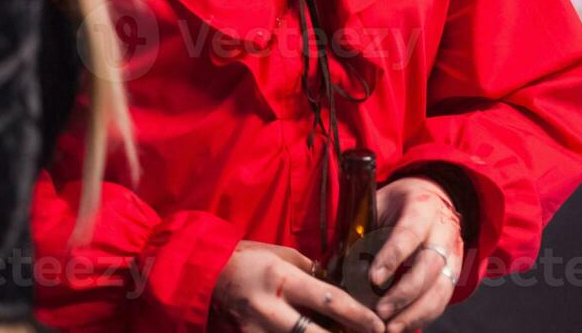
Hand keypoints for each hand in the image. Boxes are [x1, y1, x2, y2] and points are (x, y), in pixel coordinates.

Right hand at [212, 240, 384, 332]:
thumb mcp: (281, 255)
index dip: (358, 316)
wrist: (203, 275)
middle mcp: (269, 308)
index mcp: (281, 279)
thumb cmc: (247, 259)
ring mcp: (256, 330)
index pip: (329, 300)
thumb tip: (337, 285)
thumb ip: (309, 272)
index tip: (379, 326)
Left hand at [369, 178, 463, 332]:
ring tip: (390, 328)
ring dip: (415, 313)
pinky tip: (401, 326)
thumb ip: (363, 227)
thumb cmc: (397, 203)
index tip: (373, 279)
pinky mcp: (454, 273)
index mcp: (422, 207)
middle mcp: (443, 232)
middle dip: (404, 293)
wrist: (432, 197)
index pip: (409, 233)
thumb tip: (340, 260)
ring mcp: (453, 254)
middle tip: (380, 311)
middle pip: (430, 266)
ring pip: (440, 289)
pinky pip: (442, 300)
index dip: (393, 257)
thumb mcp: (379, 202)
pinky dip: (422, 316)